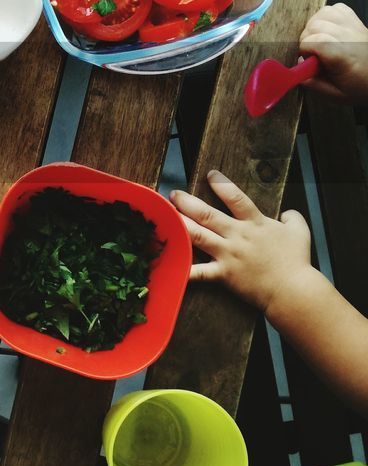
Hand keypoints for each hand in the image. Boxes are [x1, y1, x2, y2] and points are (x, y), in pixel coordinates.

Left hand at [170, 170, 313, 314]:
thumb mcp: (300, 232)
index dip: (222, 184)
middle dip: (187, 202)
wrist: (293, 291)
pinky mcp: (223, 274)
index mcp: (255, 223)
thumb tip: (287, 213)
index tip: (210, 174)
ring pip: (198, 235)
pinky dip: (183, 269)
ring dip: (180, 224)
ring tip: (166, 216)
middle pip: (207, 214)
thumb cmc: (297, 262)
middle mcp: (237, 235)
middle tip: (173, 194)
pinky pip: (199, 272)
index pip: (235, 197)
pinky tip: (168, 264)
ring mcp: (228, 254)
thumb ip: (293, 218)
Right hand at [300, 3, 367, 103]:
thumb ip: (315, 84)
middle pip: (316, 25)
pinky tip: (327, 28)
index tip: (308, 60)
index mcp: (343, 56)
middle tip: (312, 52)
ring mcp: (353, 26)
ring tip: (318, 39)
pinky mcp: (355, 20)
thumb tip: (299, 72)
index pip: (316, 41)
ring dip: (314, 25)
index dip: (305, 49)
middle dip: (307, 38)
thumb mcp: (337, 94)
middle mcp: (349, 37)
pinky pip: (335, 8)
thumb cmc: (362, 84)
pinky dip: (327, 15)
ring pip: (323, 13)